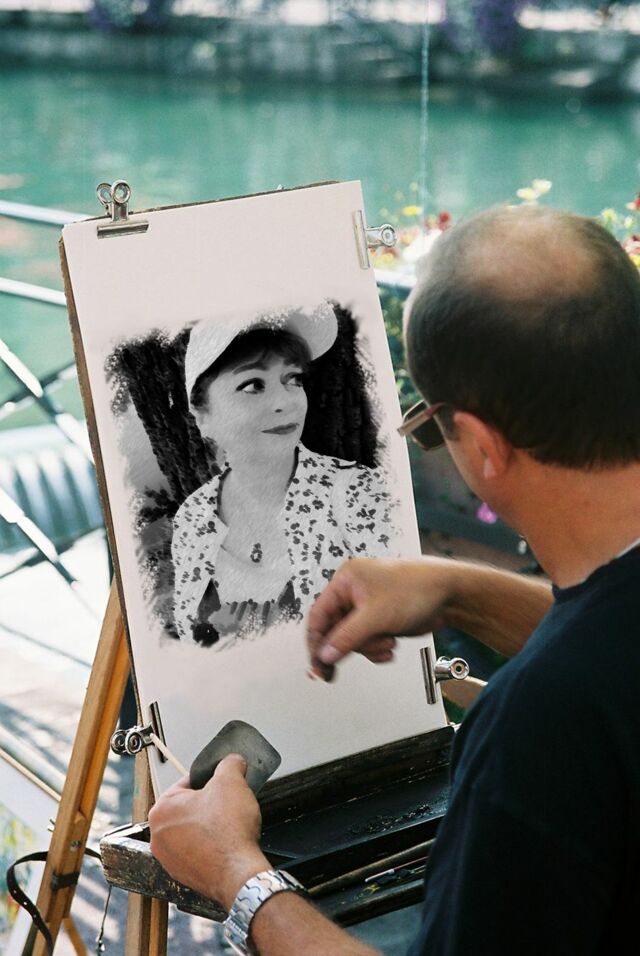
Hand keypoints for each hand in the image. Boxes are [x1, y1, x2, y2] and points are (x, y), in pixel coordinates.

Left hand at [148, 754, 269, 908]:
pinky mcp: (182, 875)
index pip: (186, 783)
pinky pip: (196, 852)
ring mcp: (169, 859)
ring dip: (208, 826)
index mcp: (161, 809)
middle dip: (208, 805)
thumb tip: (232, 761)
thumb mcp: (232, 781)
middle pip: (188, 808)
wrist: (238, 873)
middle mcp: (158, 836)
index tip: (222, 785)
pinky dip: (209, 847)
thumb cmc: (228, 833)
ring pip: (191, 831)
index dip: (209, 781)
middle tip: (227, 805)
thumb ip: (229, 764)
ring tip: (227, 826)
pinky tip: (225, 844)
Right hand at [307, 557, 454, 680]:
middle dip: (349, 646)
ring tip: (387, 643)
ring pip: (353, 639)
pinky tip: (391, 646)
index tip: (316, 665)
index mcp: (346, 581)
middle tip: (332, 673)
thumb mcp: (376, 616)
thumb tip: (324, 655)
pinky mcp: (380, 619)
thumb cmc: (416, 589)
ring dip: (369, 647)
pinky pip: (368, 641)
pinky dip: (378, 648)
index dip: (315, 642)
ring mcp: (367, 607)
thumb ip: (347, 638)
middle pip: (335, 630)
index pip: (318, 615)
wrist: (449, 594)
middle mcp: (353, 592)